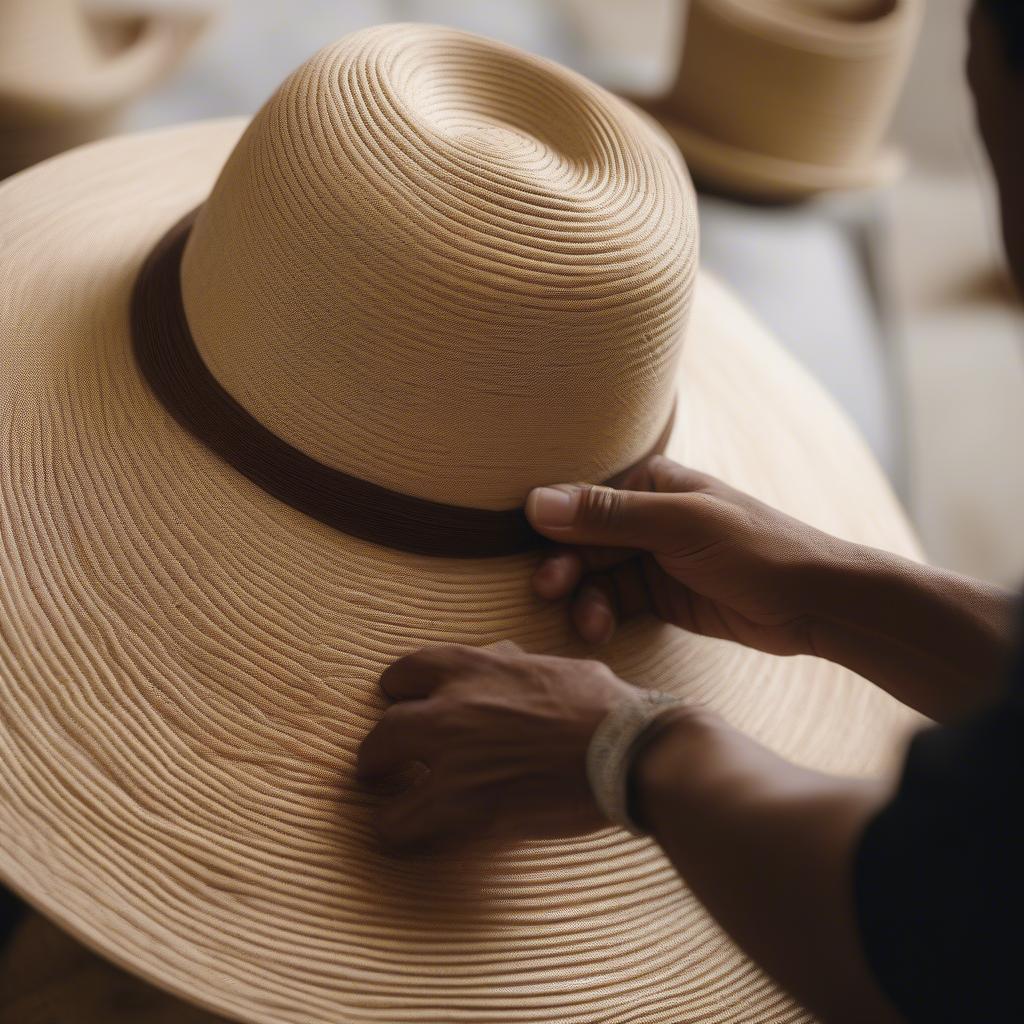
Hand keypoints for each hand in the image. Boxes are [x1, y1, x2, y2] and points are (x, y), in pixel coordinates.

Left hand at [357, 642, 638, 850]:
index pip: (407, 669)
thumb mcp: (553, 667)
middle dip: (379, 746)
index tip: (403, 705)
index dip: (400, 691)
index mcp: (476, 666)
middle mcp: (452, 704)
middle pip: (383, 723)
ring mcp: (450, 753)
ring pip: (375, 764)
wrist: (627, 751)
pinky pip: (399, 821)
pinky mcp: (460, 802)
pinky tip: (410, 835)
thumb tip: (504, 658)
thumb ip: (514, 665)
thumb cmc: (604, 708)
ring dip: (381, 786)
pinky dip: (399, 829)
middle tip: (382, 762)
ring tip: (390, 803)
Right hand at [526, 455, 842, 655]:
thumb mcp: (680, 525)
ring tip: (589, 625)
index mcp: (651, 484)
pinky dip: (603, 615)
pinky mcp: (662, 595)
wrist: (813, 601)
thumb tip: (537, 502)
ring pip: (596, 576)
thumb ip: (609, 515)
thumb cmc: (755, 548)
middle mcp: (646, 518)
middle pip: (584, 542)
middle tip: (549, 592)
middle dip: (567, 569)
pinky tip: (599, 630)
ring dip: (585, 599)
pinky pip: (616, 602)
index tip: (542, 563)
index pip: (585, 503)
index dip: (555, 531)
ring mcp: (653, 558)